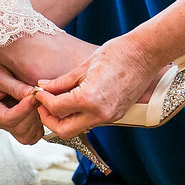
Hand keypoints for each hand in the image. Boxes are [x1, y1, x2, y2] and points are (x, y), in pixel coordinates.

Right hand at [0, 61, 44, 144]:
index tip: (34, 96)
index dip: (24, 109)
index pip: (8, 119)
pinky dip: (39, 124)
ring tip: (38, 101)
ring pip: (27, 135)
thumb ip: (15, 86)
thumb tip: (32, 94)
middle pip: (19, 129)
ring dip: (37, 119)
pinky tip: (38, 108)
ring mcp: (7, 127)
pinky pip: (33, 135)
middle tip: (40, 96)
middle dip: (33, 113)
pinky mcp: (18, 127)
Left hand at [34, 34, 159, 139]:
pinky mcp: (115, 116)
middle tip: (44, 105)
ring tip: (58, 100)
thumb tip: (43, 87)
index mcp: (89, 99)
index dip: (43, 100)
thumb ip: (61, 82)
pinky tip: (75, 101)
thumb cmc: (116, 54)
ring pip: (77, 128)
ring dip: (64, 118)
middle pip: (63, 130)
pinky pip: (90, 121)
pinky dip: (79, 115)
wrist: (145, 54)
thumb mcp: (83, 67)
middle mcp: (99, 114)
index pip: (56, 109)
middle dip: (49, 120)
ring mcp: (109, 118)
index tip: (39, 91)